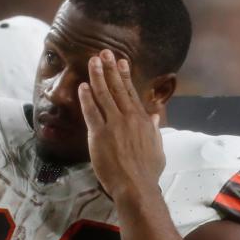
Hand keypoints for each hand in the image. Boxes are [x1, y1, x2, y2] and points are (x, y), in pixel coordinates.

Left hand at [78, 49, 164, 199]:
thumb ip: (153, 130)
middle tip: (103, 53)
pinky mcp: (99, 135)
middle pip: (117, 88)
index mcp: (142, 120)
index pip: (131, 92)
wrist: (136, 186)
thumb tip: (153, 116)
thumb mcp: (157, 148)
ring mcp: (114, 125)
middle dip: (109, 68)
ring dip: (97, 76)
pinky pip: (91, 112)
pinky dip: (86, 98)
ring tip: (92, 62)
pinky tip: (82, 86)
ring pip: (104, 95)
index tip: (120, 61)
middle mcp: (128, 117)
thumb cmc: (147, 171)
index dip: (124, 75)